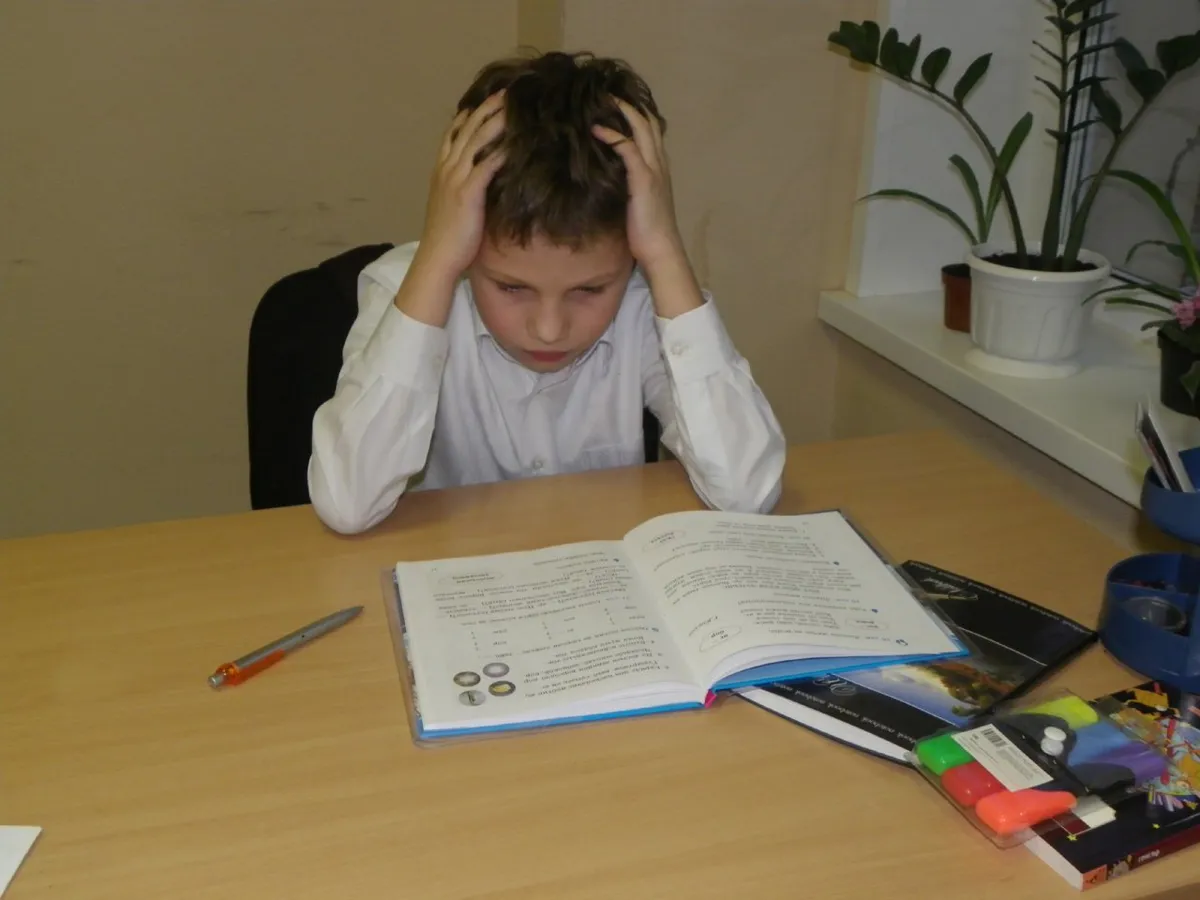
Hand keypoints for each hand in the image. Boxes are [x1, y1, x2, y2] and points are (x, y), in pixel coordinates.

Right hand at [413, 90, 506, 281]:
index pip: (455, 132)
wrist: (438, 257)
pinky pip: (487, 164)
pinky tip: (516, 141)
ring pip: (477, 140)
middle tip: (507, 92)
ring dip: (496, 120)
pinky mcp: (468, 192)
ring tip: (514, 106)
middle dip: (488, 108)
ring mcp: (455, 178)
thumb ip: (464, 186)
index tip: (489, 99)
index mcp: (442, 169)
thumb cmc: (449, 237)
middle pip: (468, 128)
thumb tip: (482, 179)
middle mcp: (447, 168)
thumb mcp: (453, 203)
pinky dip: (502, 150)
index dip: (471, 114)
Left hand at [593, 99, 701, 318]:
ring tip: (599, 99)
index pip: (648, 129)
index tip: (611, 101)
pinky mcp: (644, 179)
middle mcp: (659, 162)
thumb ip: (626, 183)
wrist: (660, 249)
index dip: (632, 112)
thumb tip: (603, 174)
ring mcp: (653, 169)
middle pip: (646, 120)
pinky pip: (628, 148)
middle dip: (626, 102)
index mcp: (658, 166)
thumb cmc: (646, 231)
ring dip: (620, 110)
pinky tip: (596, 128)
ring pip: (640, 127)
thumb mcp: (636, 200)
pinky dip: (612, 135)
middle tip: (603, 91)